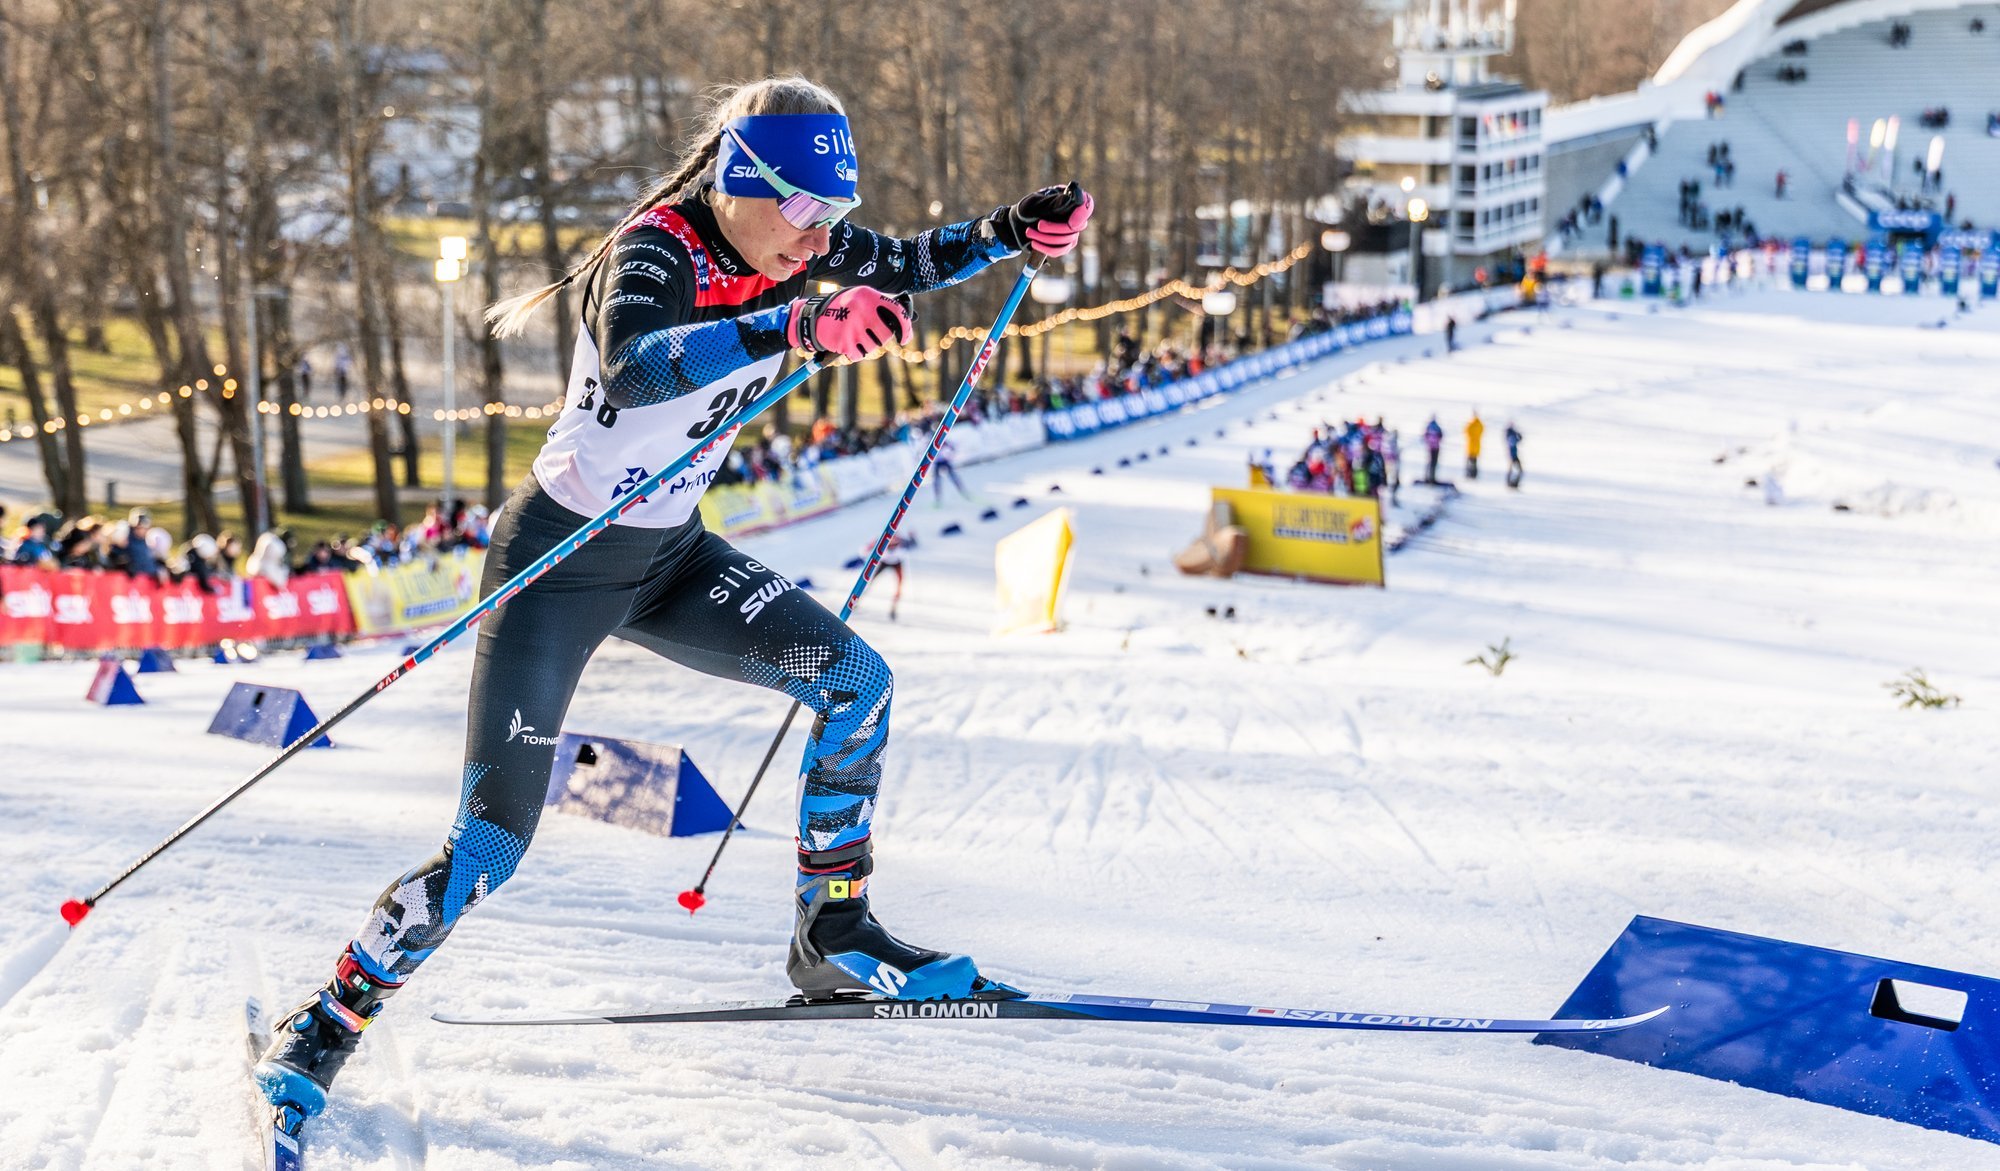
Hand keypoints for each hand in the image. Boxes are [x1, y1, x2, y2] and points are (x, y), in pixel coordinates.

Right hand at [786, 287, 915, 360]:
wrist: (812, 317)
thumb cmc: (842, 308)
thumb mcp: (860, 298)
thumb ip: (881, 306)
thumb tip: (905, 319)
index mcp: (869, 297)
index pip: (898, 313)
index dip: (905, 328)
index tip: (905, 337)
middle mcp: (863, 311)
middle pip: (886, 334)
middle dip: (880, 337)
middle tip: (870, 334)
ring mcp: (854, 327)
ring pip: (873, 346)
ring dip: (866, 345)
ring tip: (854, 335)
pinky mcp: (846, 342)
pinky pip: (859, 354)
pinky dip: (854, 352)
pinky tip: (846, 342)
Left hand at [993, 182, 1093, 256]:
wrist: (1015, 225)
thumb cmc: (1026, 210)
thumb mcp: (1035, 204)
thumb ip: (1052, 203)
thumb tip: (1070, 200)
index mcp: (1069, 200)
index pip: (1086, 206)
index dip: (1082, 215)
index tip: (1071, 222)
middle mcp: (1073, 216)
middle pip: (1075, 227)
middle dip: (1054, 229)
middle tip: (1038, 225)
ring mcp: (1070, 232)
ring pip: (1066, 241)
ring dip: (1045, 239)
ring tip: (1029, 232)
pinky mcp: (1063, 245)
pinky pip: (1060, 250)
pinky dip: (1045, 248)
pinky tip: (1034, 244)